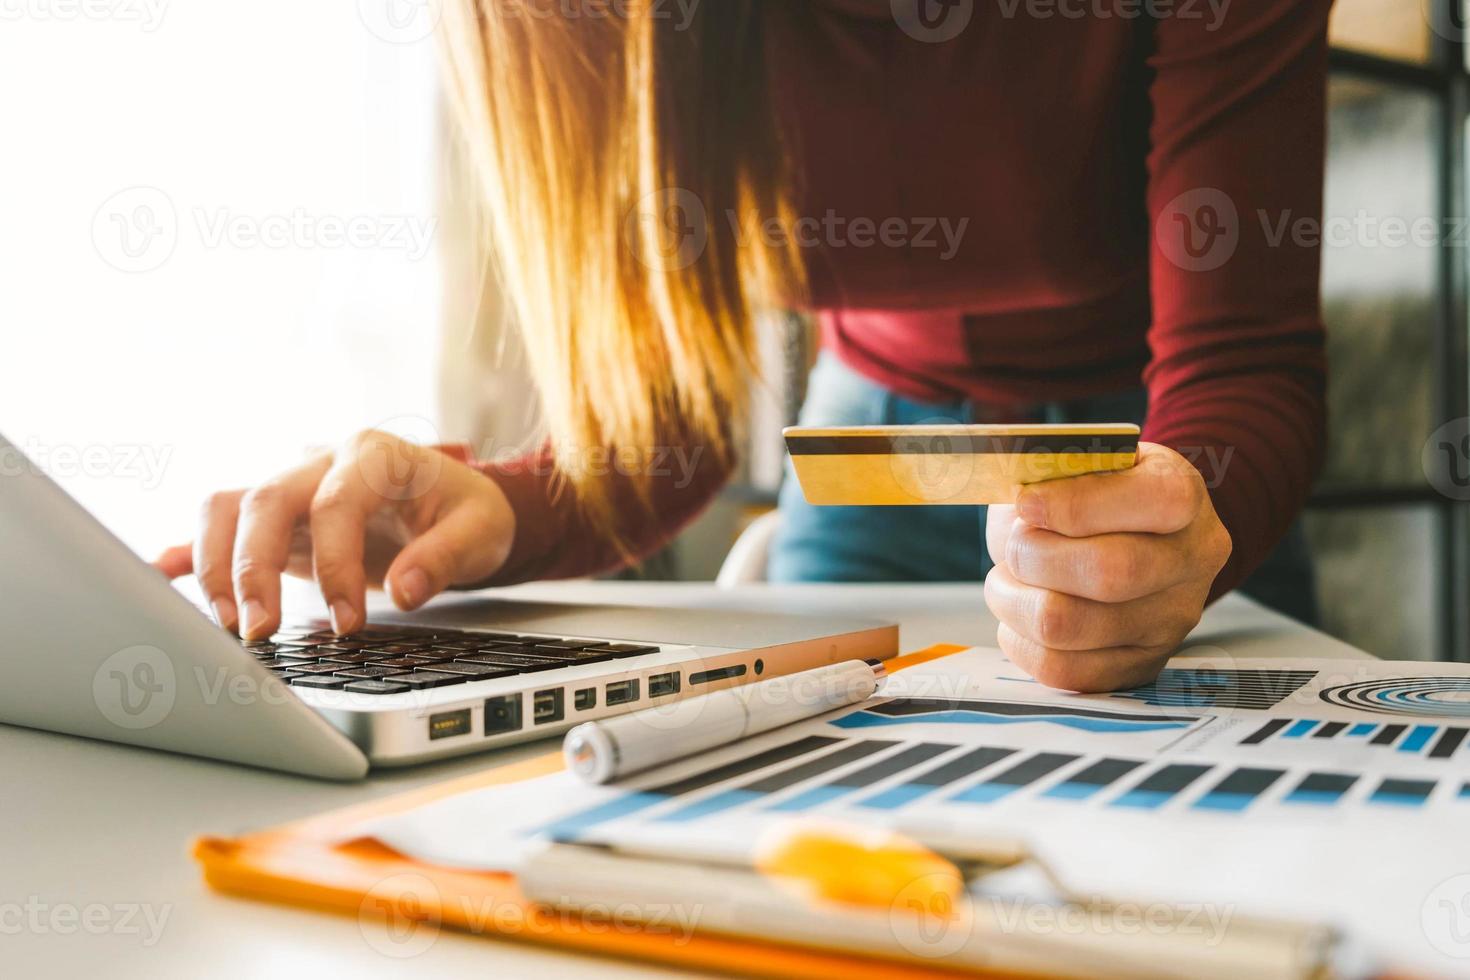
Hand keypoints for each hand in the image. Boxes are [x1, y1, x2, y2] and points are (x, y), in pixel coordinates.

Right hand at [153, 430, 515, 639]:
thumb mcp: (480, 530)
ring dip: (217, 563)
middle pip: (265, 500)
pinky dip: (190, 549)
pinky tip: (163, 575)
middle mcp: (322, 461)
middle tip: (261, 631)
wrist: (455, 500)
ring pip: (228, 506)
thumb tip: (406, 592)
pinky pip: (220, 523)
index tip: (349, 623)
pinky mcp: (277, 518)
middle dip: (254, 568)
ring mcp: (292, 486)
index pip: (337, 504)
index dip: (336, 565)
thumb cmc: (467, 511)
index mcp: (374, 454)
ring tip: (227, 623)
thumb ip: (445, 558)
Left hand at [982, 442, 1230, 692]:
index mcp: (1184, 496)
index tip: (1028, 502)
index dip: (1076, 504)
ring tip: (1007, 578)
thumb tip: (1018, 507)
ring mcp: (1171, 620)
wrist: (1128, 539)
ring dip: (1014, 600)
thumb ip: (1048, 474)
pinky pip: (1062, 670)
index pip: (1156, 501)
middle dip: (1035, 556)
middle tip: (1015, 546)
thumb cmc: (1088, 495)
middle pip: (1110, 572)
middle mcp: (1191, 561)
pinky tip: (1020, 612)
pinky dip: (1021, 641)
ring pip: (1070, 626)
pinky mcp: (1140, 665)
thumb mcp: (1075, 463)